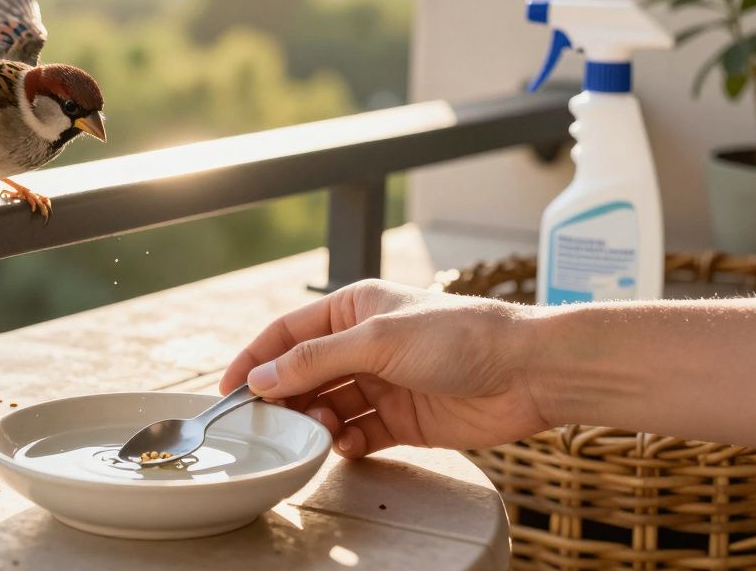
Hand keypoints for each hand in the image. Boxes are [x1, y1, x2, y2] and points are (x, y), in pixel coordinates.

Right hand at [221, 280, 549, 458]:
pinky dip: (344, 442)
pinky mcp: (402, 419)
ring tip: (314, 432)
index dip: (255, 359)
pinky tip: (342, 446)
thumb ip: (317, 360)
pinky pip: (357, 433)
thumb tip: (263, 378)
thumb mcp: (378, 340)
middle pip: (303, 373)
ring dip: (315, 421)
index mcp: (353, 308)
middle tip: (267, 422)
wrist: (527, 372)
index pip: (288, 334)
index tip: (227, 390)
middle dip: (284, 397)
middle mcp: (363, 344)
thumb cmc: (460, 335)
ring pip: (327, 406)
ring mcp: (382, 383)